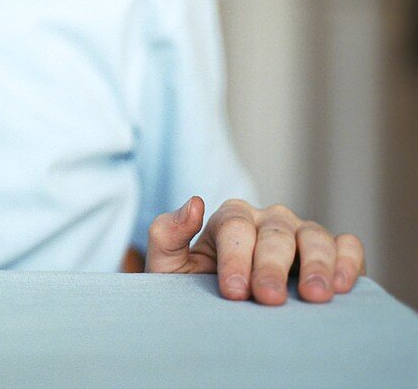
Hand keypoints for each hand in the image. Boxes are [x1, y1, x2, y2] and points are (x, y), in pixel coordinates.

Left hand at [145, 196, 366, 304]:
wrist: (224, 314)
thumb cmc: (196, 289)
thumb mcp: (170, 267)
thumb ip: (168, 234)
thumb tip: (194, 202)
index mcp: (231, 218)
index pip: (234, 226)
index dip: (235, 257)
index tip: (233, 291)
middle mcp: (268, 220)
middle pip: (274, 232)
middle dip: (272, 266)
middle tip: (269, 298)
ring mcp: (301, 234)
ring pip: (313, 235)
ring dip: (316, 263)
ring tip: (314, 296)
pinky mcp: (331, 253)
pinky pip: (346, 245)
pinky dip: (347, 259)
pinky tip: (342, 285)